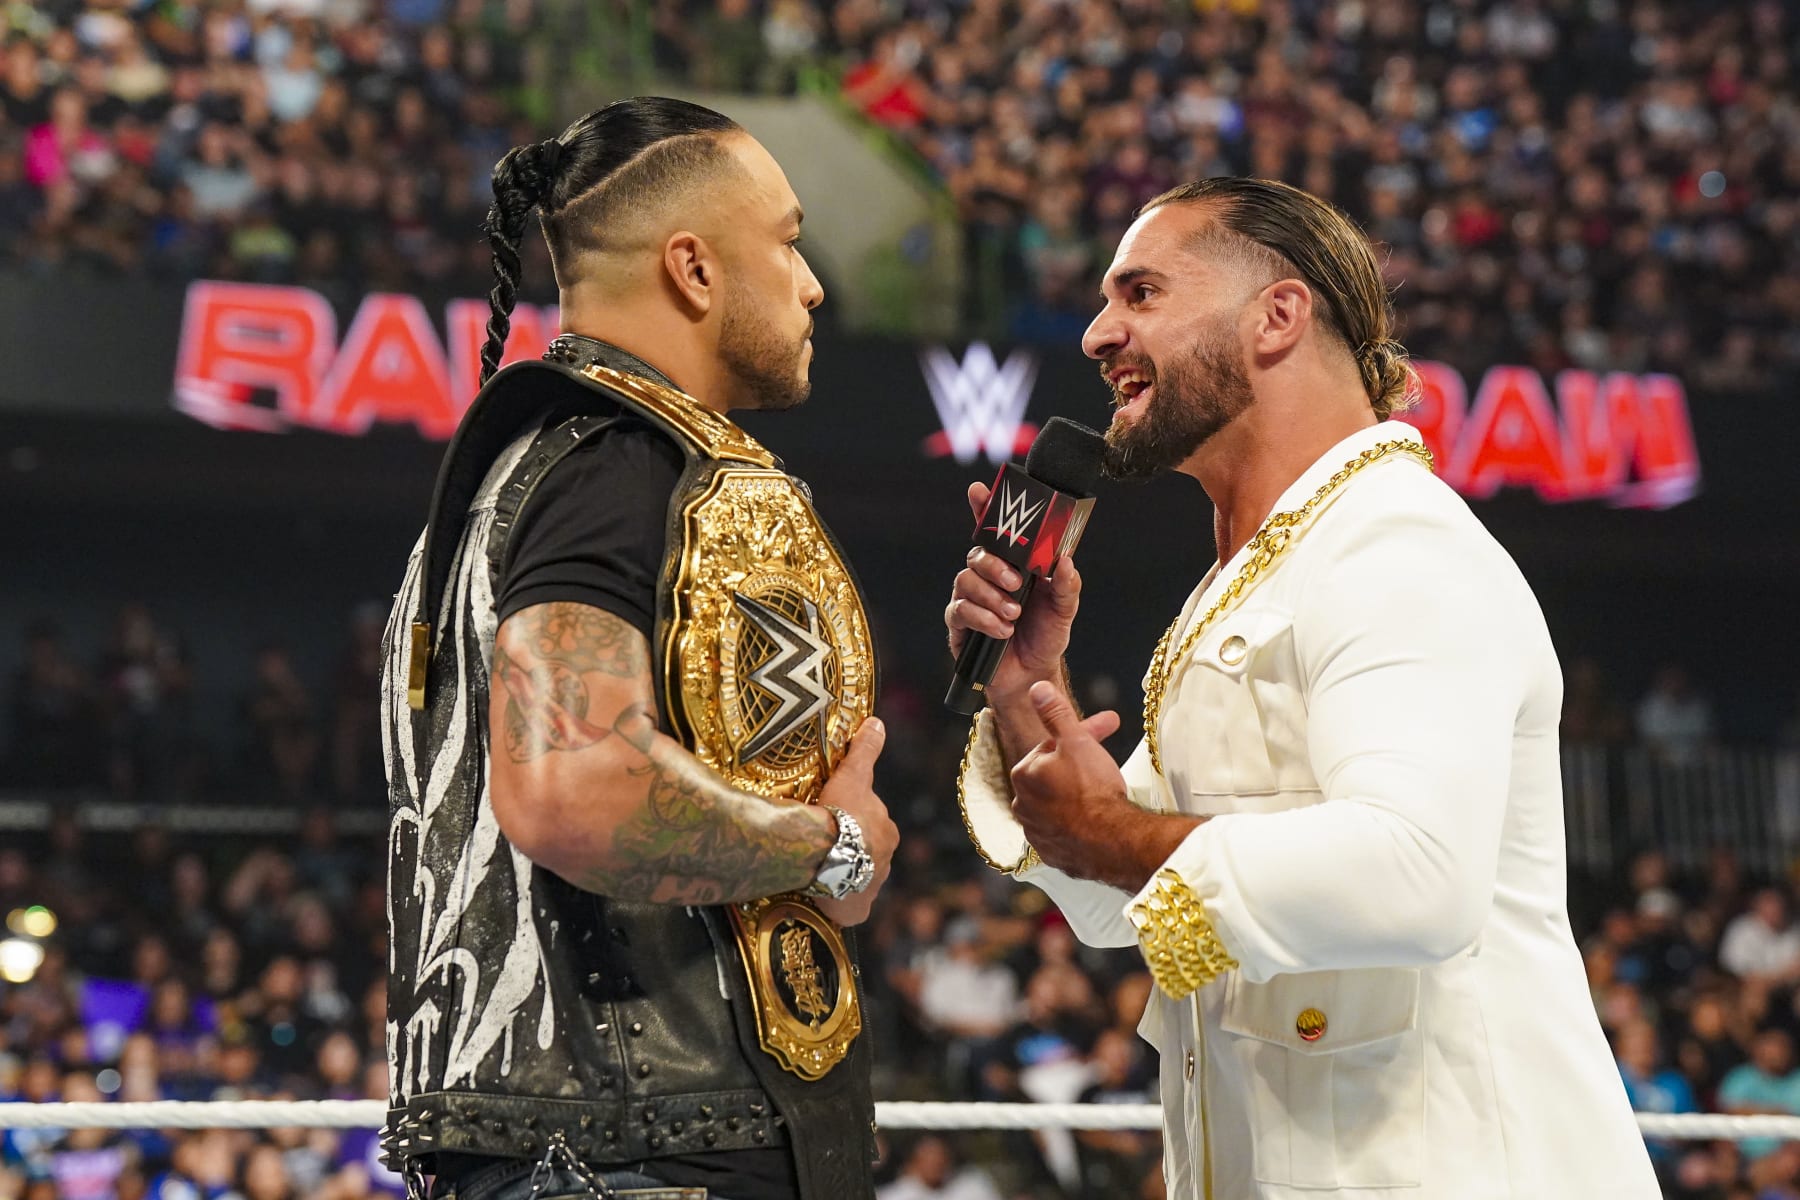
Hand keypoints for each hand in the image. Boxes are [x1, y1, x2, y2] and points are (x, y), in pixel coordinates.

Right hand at [815, 717, 897, 926]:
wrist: (825, 852)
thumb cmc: (840, 812)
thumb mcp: (853, 774)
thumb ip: (866, 750)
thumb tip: (877, 722)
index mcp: (887, 832)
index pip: (872, 826)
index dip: (854, 823)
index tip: (834, 821)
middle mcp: (885, 862)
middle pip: (866, 854)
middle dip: (850, 851)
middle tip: (823, 846)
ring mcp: (871, 888)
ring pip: (856, 879)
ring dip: (842, 875)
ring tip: (818, 870)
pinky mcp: (856, 910)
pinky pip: (848, 907)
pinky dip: (838, 904)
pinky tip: (823, 897)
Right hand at [945, 481, 1082, 702]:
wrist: (1032, 674)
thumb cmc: (1045, 636)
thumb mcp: (1064, 610)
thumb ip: (1066, 585)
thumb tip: (1066, 560)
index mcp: (1012, 565)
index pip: (994, 532)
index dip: (982, 509)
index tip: (978, 490)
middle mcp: (987, 578)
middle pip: (977, 555)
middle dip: (996, 566)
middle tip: (1017, 584)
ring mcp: (970, 599)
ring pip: (966, 581)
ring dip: (992, 597)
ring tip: (1013, 615)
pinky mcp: (960, 624)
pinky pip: (960, 610)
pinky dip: (983, 618)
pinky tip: (1001, 630)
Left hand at [1010, 682, 1148, 888]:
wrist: (1113, 841)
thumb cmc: (1094, 790)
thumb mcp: (1076, 740)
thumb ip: (1055, 713)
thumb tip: (1037, 690)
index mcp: (1023, 774)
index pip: (1048, 748)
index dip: (1075, 742)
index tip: (1097, 741)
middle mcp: (1022, 805)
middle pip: (1052, 777)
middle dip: (1076, 768)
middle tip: (1104, 769)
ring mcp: (1035, 832)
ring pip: (1057, 805)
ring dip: (1076, 796)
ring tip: (1102, 795)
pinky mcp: (1052, 853)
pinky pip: (1063, 832)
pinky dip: (1077, 824)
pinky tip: (1096, 820)